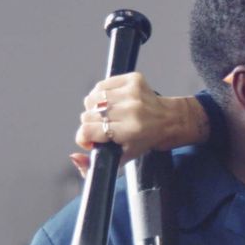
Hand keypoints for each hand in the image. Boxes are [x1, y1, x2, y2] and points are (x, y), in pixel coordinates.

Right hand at [74, 73, 208, 163]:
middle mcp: (131, 110)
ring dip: (94, 108)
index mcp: (130, 131)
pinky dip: (102, 93)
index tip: (90, 140)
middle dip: (90, 124)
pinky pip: (101, 85)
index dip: (84, 137)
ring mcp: (132, 93)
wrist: (169, 120)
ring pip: (92, 98)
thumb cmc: (145, 139)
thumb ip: (95, 164)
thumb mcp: (122, 157)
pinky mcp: (133, 79)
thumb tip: (74, 156)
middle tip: (102, 127)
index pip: (88, 131)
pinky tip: (112, 101)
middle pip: (88, 115)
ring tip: (106, 114)